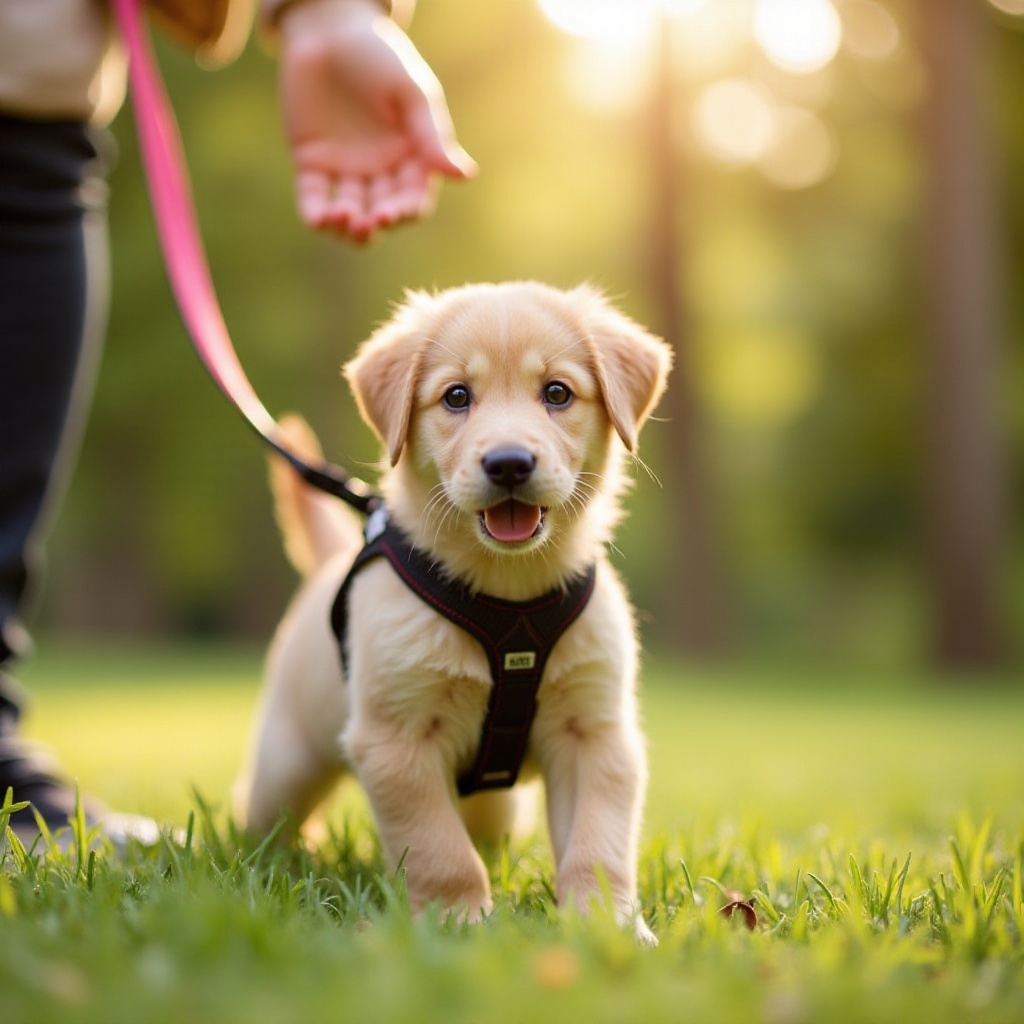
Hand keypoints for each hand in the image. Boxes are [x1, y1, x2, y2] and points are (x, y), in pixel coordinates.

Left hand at [276, 0, 475, 241]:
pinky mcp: (312, 163)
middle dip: (377, 222)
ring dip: (348, 227)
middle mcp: (381, 171)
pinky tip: (319, 220)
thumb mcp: (410, 92)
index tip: (392, 213)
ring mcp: (346, 169)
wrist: (327, 28)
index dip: (405, 211)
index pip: (414, 199)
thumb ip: (431, 136)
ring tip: (343, 220)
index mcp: (412, 157)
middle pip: (383, 213)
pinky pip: (314, 199)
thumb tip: (465, 176)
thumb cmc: (378, 55)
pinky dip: (317, 215)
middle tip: (369, 222)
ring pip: (351, 214)